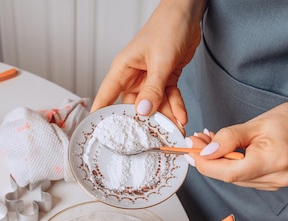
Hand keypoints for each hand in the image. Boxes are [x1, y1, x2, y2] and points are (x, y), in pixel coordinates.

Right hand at [90, 1, 204, 128]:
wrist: (188, 13)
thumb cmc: (167, 26)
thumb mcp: (161, 60)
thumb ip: (153, 88)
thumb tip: (144, 111)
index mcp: (123, 69)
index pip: (106, 96)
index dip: (101, 116)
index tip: (100, 135)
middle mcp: (134, 77)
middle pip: (133, 107)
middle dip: (143, 123)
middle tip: (149, 139)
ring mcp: (150, 80)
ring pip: (154, 106)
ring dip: (165, 118)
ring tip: (173, 131)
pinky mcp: (165, 79)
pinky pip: (168, 98)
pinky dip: (176, 107)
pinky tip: (181, 116)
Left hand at [186, 100, 287, 190]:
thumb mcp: (257, 123)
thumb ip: (230, 138)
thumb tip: (206, 151)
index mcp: (273, 161)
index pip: (229, 172)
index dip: (205, 164)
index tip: (190, 151)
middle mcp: (276, 178)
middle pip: (230, 176)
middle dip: (208, 159)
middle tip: (195, 141)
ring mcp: (275, 184)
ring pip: (234, 178)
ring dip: (217, 162)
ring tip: (208, 141)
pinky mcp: (272, 184)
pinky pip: (243, 177)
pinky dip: (230, 164)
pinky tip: (225, 151)